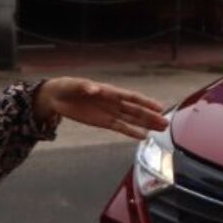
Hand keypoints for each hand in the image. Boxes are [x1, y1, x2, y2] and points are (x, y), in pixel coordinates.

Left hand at [34, 78, 166, 139]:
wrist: (56, 97)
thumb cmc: (66, 87)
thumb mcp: (73, 85)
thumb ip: (85, 87)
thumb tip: (94, 88)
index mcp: (109, 91)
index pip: (131, 97)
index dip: (145, 102)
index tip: (159, 107)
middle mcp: (113, 102)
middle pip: (136, 110)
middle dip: (151, 117)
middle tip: (166, 123)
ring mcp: (110, 113)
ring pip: (133, 119)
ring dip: (146, 124)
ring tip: (161, 129)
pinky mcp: (104, 122)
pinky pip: (121, 128)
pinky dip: (132, 132)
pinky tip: (143, 136)